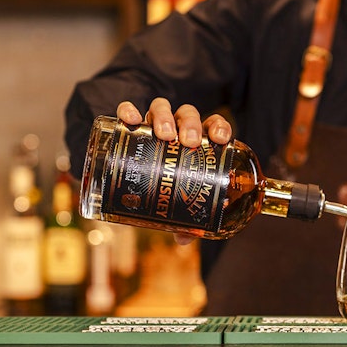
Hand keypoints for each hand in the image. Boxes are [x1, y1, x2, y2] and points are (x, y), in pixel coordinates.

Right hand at [116, 99, 233, 244]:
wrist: (129, 178)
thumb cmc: (162, 187)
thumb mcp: (174, 202)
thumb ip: (182, 219)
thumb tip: (184, 239)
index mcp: (195, 140)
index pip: (212, 124)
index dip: (219, 127)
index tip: (220, 139)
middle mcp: (175, 127)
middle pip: (186, 114)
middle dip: (190, 124)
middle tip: (188, 142)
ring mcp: (151, 123)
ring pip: (160, 108)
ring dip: (164, 117)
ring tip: (164, 134)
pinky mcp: (127, 124)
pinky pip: (126, 110)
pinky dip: (128, 110)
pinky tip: (130, 120)